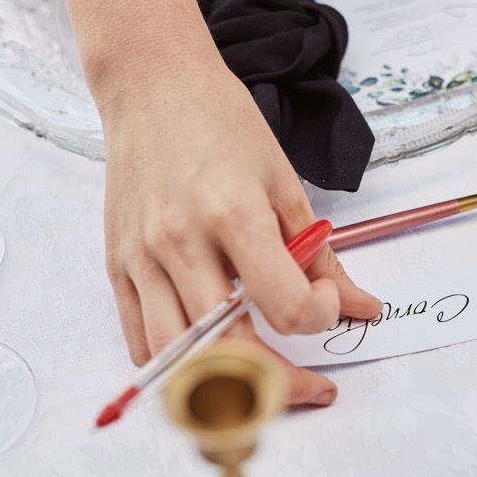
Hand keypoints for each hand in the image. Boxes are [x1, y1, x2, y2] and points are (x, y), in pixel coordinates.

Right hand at [99, 63, 381, 405]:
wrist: (151, 87)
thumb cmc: (219, 124)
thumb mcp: (284, 182)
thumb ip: (321, 255)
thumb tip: (359, 306)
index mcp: (233, 215)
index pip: (285, 305)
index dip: (320, 317)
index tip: (329, 302)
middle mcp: (180, 243)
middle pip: (230, 350)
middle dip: (281, 384)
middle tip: (311, 386)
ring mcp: (142, 261)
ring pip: (180, 360)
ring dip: (227, 389)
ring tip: (262, 384)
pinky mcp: (117, 269)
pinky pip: (142, 345)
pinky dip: (178, 369)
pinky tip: (211, 363)